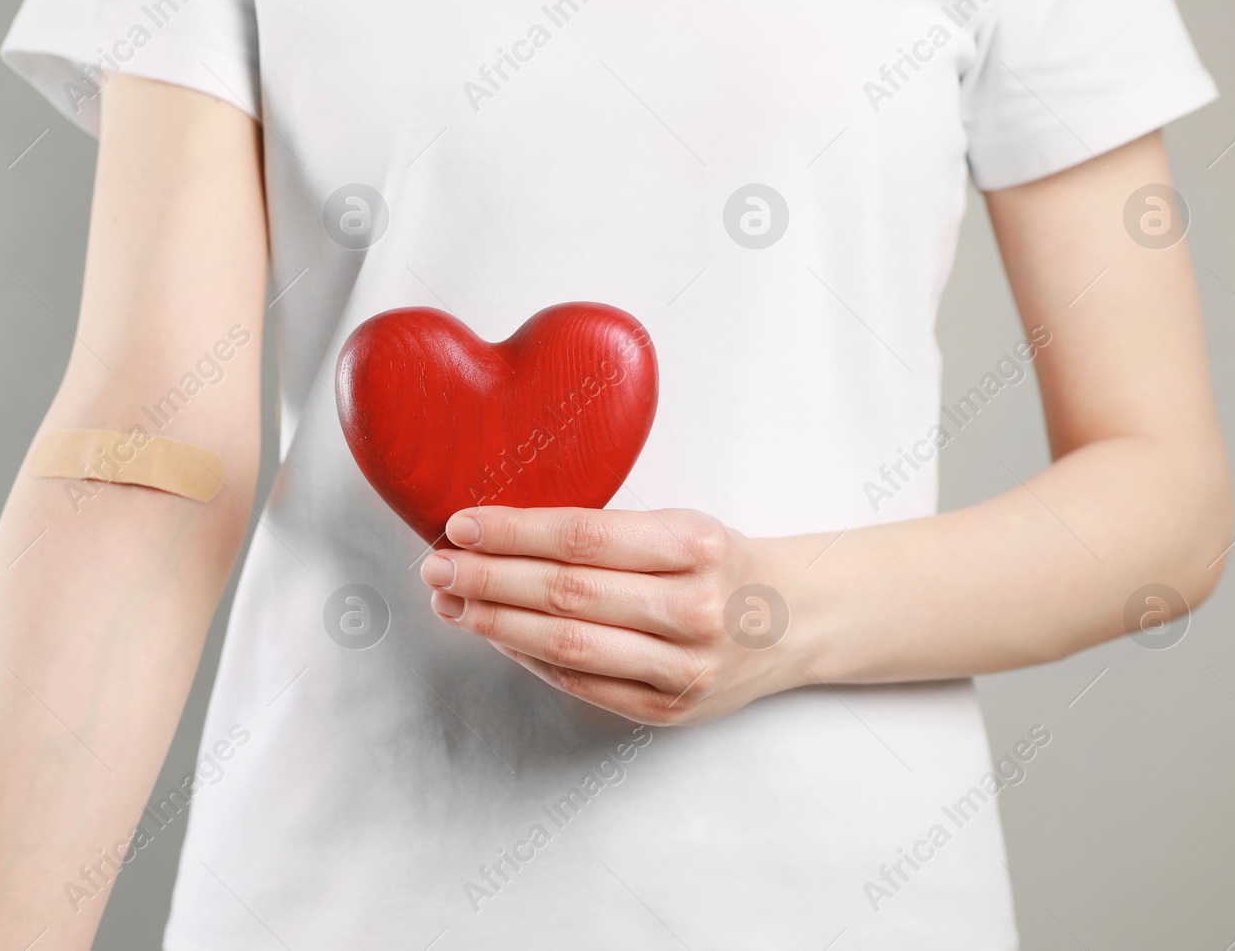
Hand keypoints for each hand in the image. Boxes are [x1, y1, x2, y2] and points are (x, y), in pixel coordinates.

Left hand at [418, 506, 800, 725]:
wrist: (797, 621)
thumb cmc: (724, 563)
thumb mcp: (684, 525)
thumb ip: (610, 532)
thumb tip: (502, 533)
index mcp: (697, 545)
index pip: (584, 536)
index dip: (514, 532)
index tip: (462, 524)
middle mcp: (693, 608)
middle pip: (567, 594)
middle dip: (489, 579)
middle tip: (436, 565)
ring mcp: (683, 667)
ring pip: (568, 646)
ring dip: (497, 624)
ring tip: (451, 604)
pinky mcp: (669, 709)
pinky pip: (582, 684)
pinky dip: (530, 659)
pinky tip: (496, 637)